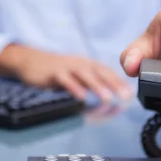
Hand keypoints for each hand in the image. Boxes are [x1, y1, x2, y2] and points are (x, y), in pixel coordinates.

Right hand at [0, 44, 131, 102]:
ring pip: (85, 75)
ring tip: (108, 98)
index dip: (119, 82)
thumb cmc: (56, 71)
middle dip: (114, 84)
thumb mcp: (75, 76)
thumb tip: (107, 98)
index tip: (130, 94)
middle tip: (125, 97)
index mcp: (87, 64)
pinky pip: (65, 80)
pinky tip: (81, 97)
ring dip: (97, 87)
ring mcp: (67, 67)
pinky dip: (74, 88)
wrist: (30, 61)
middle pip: (100, 72)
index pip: (107, 72)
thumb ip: (90, 84)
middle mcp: (80, 63)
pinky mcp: (53, 73)